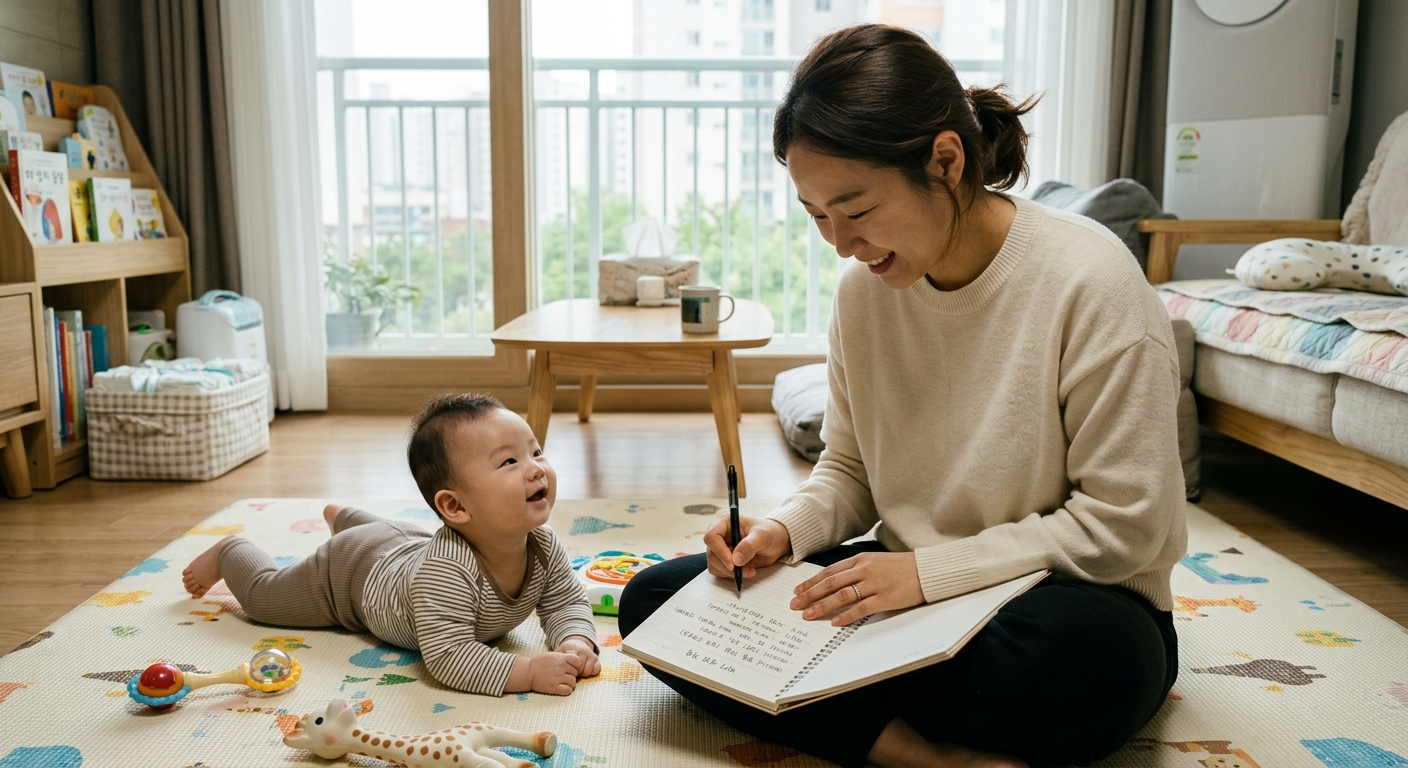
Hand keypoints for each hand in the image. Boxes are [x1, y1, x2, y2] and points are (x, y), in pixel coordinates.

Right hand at [526, 652, 580, 694]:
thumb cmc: (541, 663)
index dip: (576, 665)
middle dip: (571, 674)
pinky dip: (567, 690)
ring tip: (562, 682)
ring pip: (573, 682)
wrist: (528, 672)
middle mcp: (561, 667)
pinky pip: (568, 690)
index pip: (578, 661)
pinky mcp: (554, 687)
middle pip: (575, 673)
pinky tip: (561, 688)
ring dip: (570, 683)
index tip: (570, 667)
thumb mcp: (553, 655)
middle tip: (563, 675)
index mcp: (561, 658)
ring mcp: (558, 678)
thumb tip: (578, 662)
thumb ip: (564, 657)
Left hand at [556, 635, 600, 677]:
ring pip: (588, 671)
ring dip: (583, 674)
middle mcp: (584, 652)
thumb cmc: (566, 650)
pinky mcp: (597, 659)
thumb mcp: (560, 651)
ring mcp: (591, 655)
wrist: (577, 643)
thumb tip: (553, 667)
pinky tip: (585, 670)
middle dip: (575, 673)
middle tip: (571, 672)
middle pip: (580, 669)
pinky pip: (596, 670)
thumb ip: (557, 658)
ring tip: (578, 671)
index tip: (567, 670)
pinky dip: (591, 672)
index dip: (570, 670)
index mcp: (574, 650)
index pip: (574, 664)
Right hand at [704, 515, 791, 579]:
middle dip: (727, 566)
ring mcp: (720, 549)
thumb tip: (735, 560)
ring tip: (750, 569)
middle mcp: (719, 536)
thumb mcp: (762, 536)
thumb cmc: (768, 533)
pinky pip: (720, 572)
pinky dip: (732, 575)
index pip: (711, 536)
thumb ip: (749, 545)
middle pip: (712, 554)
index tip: (733, 564)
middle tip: (747, 570)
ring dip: (731, 573)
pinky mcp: (723, 560)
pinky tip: (747, 570)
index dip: (719, 551)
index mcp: (725, 523)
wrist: (775, 541)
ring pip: (714, 565)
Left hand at [789, 551, 924, 625]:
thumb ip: (857, 569)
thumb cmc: (901, 566)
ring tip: (807, 615)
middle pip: (830, 583)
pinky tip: (834, 622)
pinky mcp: (885, 598)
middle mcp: (864, 570)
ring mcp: (874, 584)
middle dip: (809, 595)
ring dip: (822, 606)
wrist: (927, 570)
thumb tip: (835, 582)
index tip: (797, 590)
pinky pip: (861, 608)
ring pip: (841, 596)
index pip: (829, 572)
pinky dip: (846, 616)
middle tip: (794, 605)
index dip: (811, 582)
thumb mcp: (876, 561)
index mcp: (860, 559)